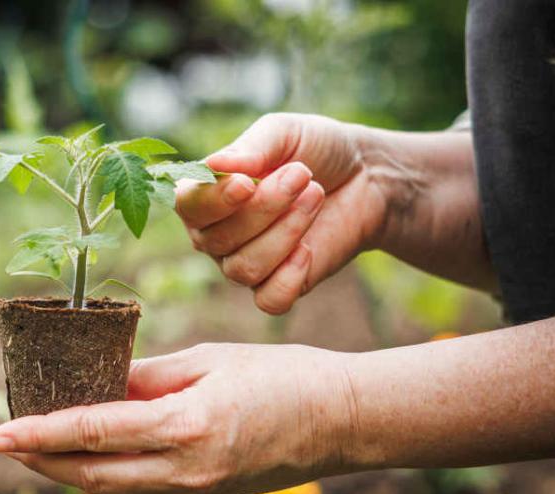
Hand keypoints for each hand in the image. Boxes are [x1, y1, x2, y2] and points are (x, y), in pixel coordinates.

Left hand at [0, 343, 354, 493]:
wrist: (343, 421)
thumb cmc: (281, 376)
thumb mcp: (208, 360)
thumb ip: (145, 375)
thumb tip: (94, 380)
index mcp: (185, 427)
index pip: (92, 434)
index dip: (38, 435)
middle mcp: (184, 472)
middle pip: (90, 475)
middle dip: (39, 462)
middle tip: (3, 442)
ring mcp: (194, 493)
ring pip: (110, 488)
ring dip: (66, 471)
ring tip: (33, 447)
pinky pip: (138, 489)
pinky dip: (103, 473)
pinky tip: (86, 453)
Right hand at [177, 113, 391, 313]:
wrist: (366, 176)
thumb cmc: (316, 150)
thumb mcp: (285, 133)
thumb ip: (251, 147)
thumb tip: (215, 164)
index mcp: (206, 195)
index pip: (187, 206)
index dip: (214, 200)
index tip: (248, 183)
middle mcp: (215, 235)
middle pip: (217, 240)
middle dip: (265, 208)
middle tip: (302, 175)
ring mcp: (243, 263)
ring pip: (244, 269)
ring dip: (285, 232)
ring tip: (315, 196)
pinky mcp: (277, 286)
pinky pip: (269, 300)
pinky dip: (289, 277)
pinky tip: (309, 249)